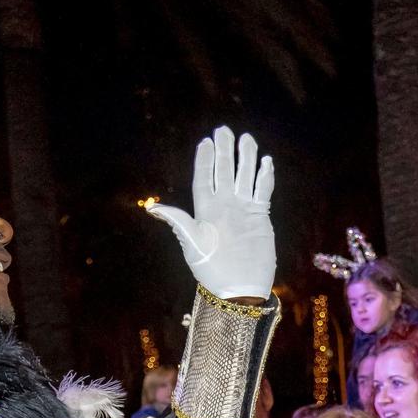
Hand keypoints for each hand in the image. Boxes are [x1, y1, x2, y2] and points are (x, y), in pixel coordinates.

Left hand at [145, 126, 275, 299]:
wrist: (239, 288)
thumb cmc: (212, 270)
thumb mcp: (192, 245)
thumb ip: (178, 223)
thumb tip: (153, 208)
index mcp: (205, 210)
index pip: (204, 179)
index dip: (204, 161)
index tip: (205, 142)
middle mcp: (224, 206)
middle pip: (224, 172)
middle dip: (224, 151)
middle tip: (224, 130)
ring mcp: (242, 210)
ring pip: (244, 177)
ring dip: (246, 159)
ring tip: (247, 139)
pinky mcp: (259, 216)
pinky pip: (262, 191)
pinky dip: (264, 177)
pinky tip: (265, 162)